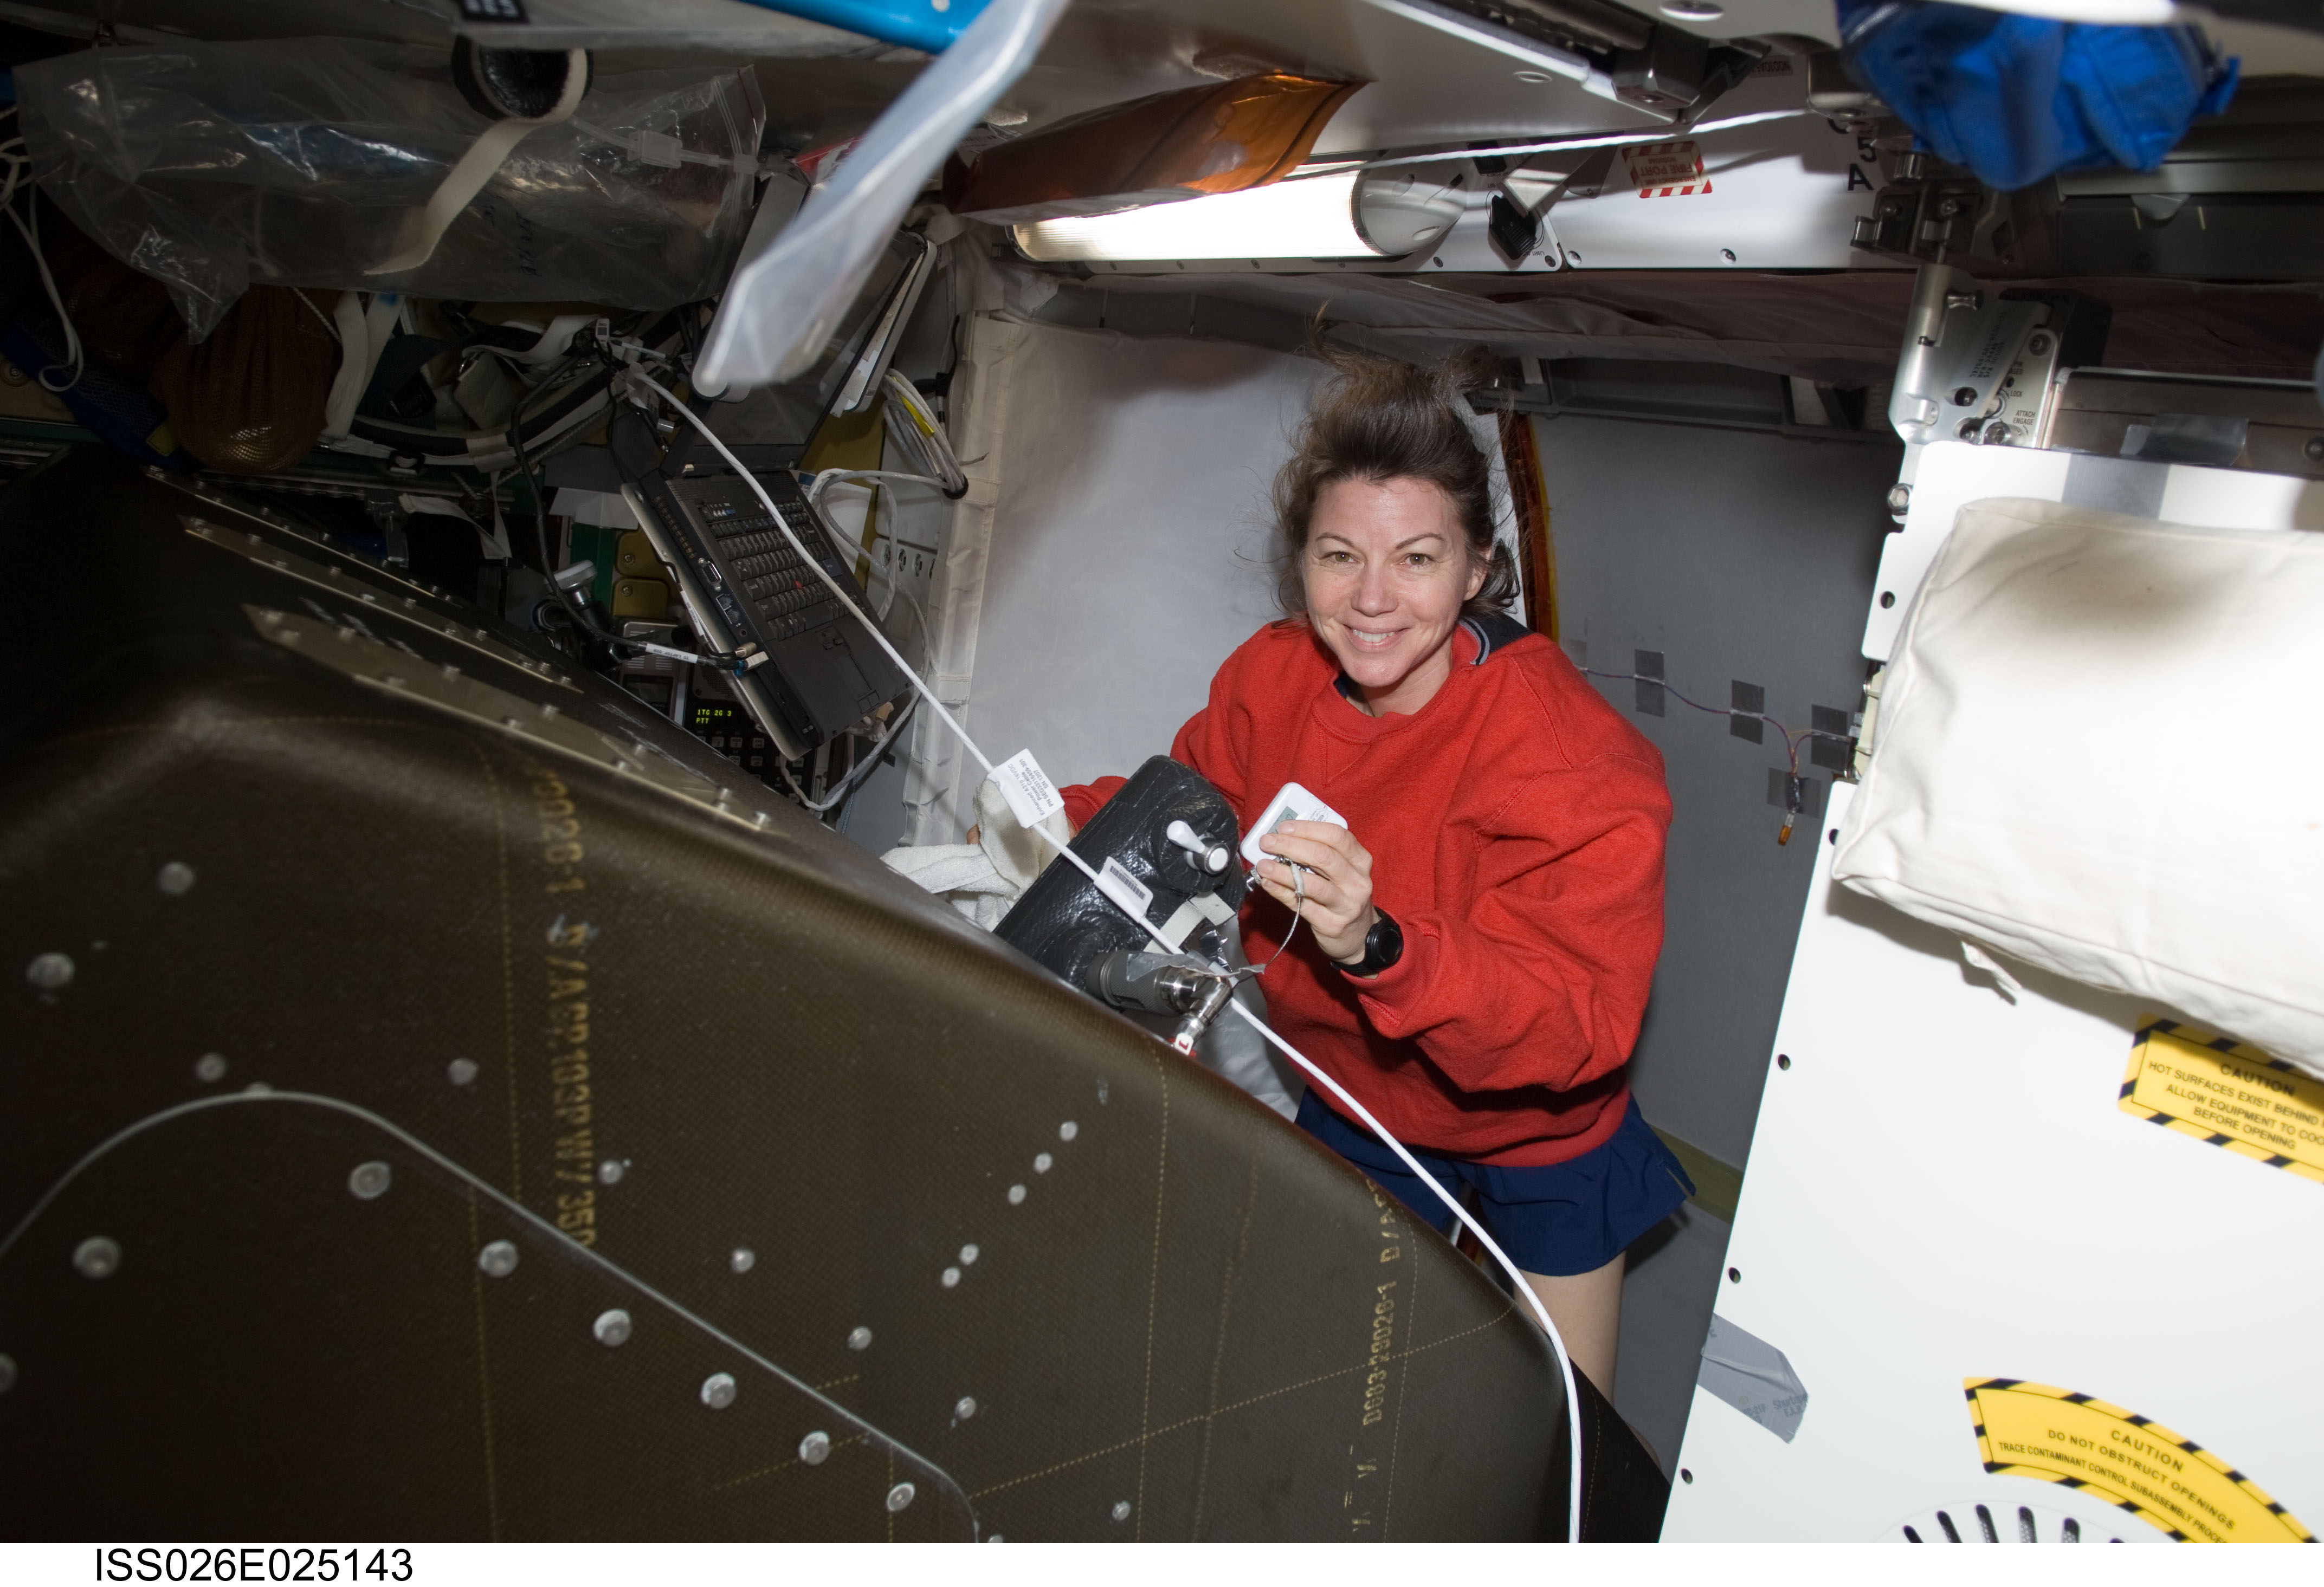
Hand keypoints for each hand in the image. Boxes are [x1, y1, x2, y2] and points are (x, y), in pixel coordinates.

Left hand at [1253, 819, 1376, 963]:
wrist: (1359, 935)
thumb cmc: (1343, 895)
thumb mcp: (1343, 871)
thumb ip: (1320, 854)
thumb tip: (1282, 840)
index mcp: (1361, 860)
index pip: (1336, 836)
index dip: (1307, 829)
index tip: (1284, 827)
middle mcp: (1357, 881)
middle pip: (1322, 856)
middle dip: (1290, 846)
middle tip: (1267, 842)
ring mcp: (1346, 905)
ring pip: (1311, 883)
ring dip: (1282, 871)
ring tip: (1263, 865)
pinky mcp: (1331, 924)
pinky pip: (1301, 904)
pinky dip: (1280, 892)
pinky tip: (1268, 883)